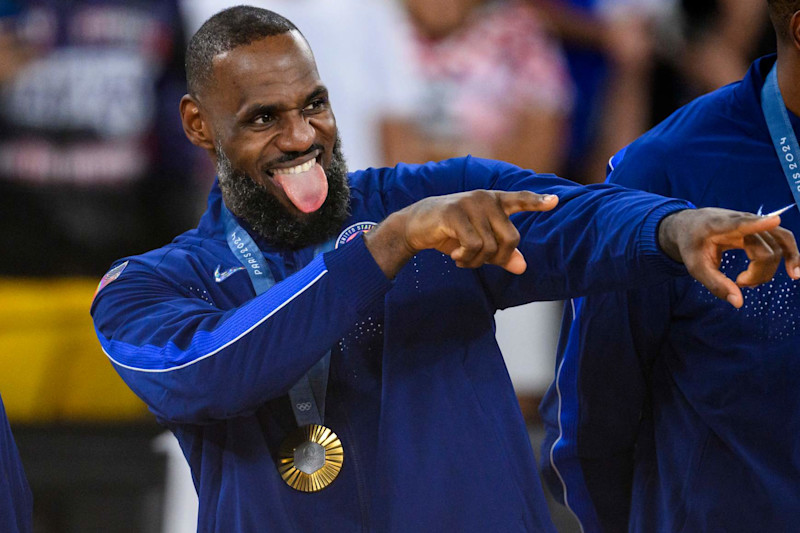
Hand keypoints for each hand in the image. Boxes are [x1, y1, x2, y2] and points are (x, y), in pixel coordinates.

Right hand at [364, 190, 558, 278]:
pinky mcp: (455, 213)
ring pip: (490, 247)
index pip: (520, 200)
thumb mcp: (478, 243)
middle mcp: (485, 199)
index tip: (555, 202)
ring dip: (476, 262)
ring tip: (462, 257)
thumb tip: (522, 267)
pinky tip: (455, 256)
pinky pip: (473, 246)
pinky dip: (466, 259)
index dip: (538, 202)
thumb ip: (501, 254)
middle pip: (511, 239)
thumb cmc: (451, 232)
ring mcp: (470, 204)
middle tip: (477, 261)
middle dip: (497, 258)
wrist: (415, 225)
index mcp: (494, 201)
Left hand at [658, 208, 799, 307]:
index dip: (758, 223)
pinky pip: (783, 239)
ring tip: (754, 283)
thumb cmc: (692, 245)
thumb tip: (739, 303)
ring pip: (779, 245)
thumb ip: (715, 284)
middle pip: (766, 250)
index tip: (773, 220)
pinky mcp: (761, 227)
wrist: (690, 225)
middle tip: (738, 283)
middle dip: (757, 273)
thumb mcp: (695, 267)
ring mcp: (754, 222)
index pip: (741, 223)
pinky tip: (794, 272)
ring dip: (772, 268)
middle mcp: (741, 220)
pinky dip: (791, 255)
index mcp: (718, 225)